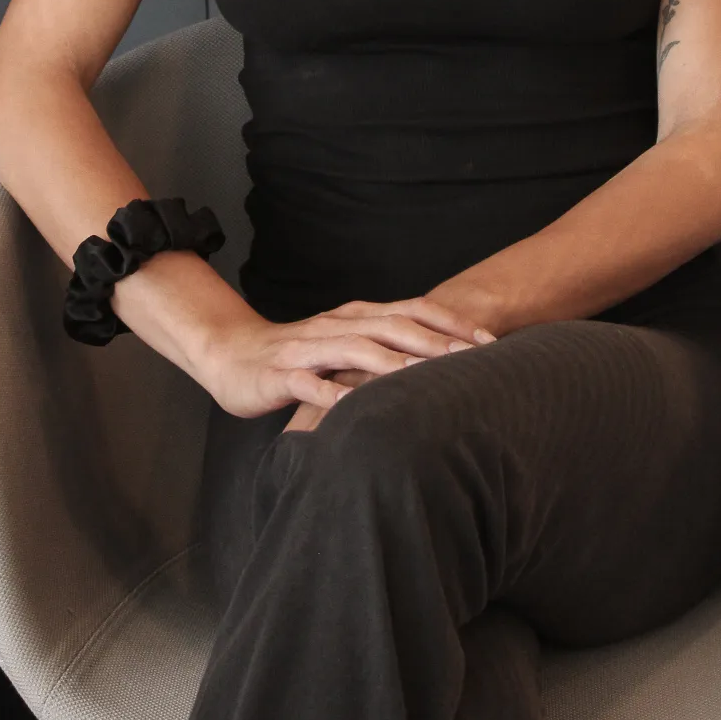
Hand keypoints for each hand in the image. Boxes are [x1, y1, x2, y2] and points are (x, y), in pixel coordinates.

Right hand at [196, 296, 496, 421]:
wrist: (230, 353)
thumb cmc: (296, 355)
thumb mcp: (344, 346)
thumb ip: (383, 349)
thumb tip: (439, 365)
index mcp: (356, 317)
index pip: (412, 311)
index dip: (450, 324)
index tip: (489, 340)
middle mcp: (337, 326)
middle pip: (393, 327)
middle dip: (434, 342)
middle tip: (473, 357)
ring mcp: (309, 348)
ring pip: (356, 350)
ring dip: (392, 363)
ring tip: (425, 377)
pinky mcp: (281, 374)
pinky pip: (310, 384)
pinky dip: (333, 394)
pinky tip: (353, 408)